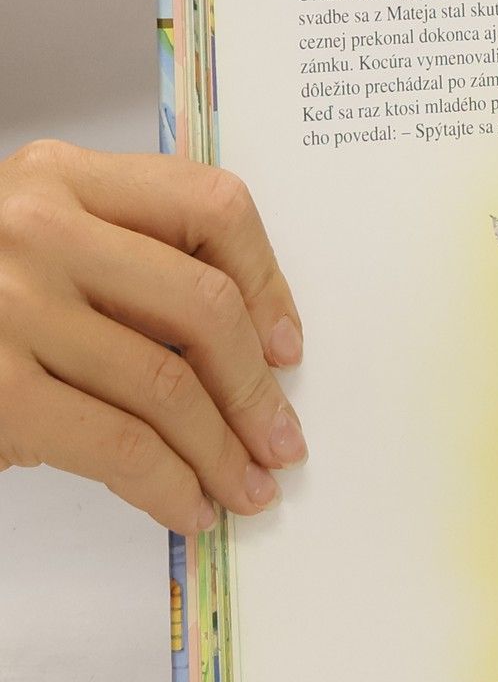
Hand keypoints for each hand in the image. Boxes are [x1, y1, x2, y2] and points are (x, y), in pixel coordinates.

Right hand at [0, 141, 303, 532]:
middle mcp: (35, 227)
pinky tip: (187, 506)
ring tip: (245, 489)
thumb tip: (257, 351)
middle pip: (203, 305)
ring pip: (168, 386)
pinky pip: (119, 445)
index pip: (210, 205)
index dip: (268, 283)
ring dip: (222, 453)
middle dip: (256, 389)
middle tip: (281, 441)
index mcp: (61, 175)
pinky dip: (168, 485)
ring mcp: (10, 307)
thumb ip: (130, 262)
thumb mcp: (44, 244)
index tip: (287, 347)